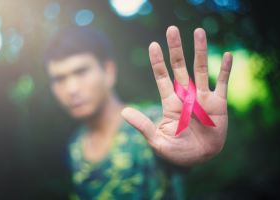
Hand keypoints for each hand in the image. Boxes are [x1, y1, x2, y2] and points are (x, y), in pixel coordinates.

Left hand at [122, 26, 232, 165]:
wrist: (200, 159)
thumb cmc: (177, 152)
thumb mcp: (157, 141)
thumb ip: (143, 125)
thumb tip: (123, 111)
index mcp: (170, 102)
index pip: (162, 77)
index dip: (157, 61)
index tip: (153, 45)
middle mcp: (186, 95)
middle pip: (179, 67)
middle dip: (176, 49)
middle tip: (171, 29)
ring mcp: (202, 97)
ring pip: (200, 69)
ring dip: (200, 50)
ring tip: (198, 30)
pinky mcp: (218, 103)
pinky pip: (222, 83)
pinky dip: (225, 69)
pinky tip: (225, 54)